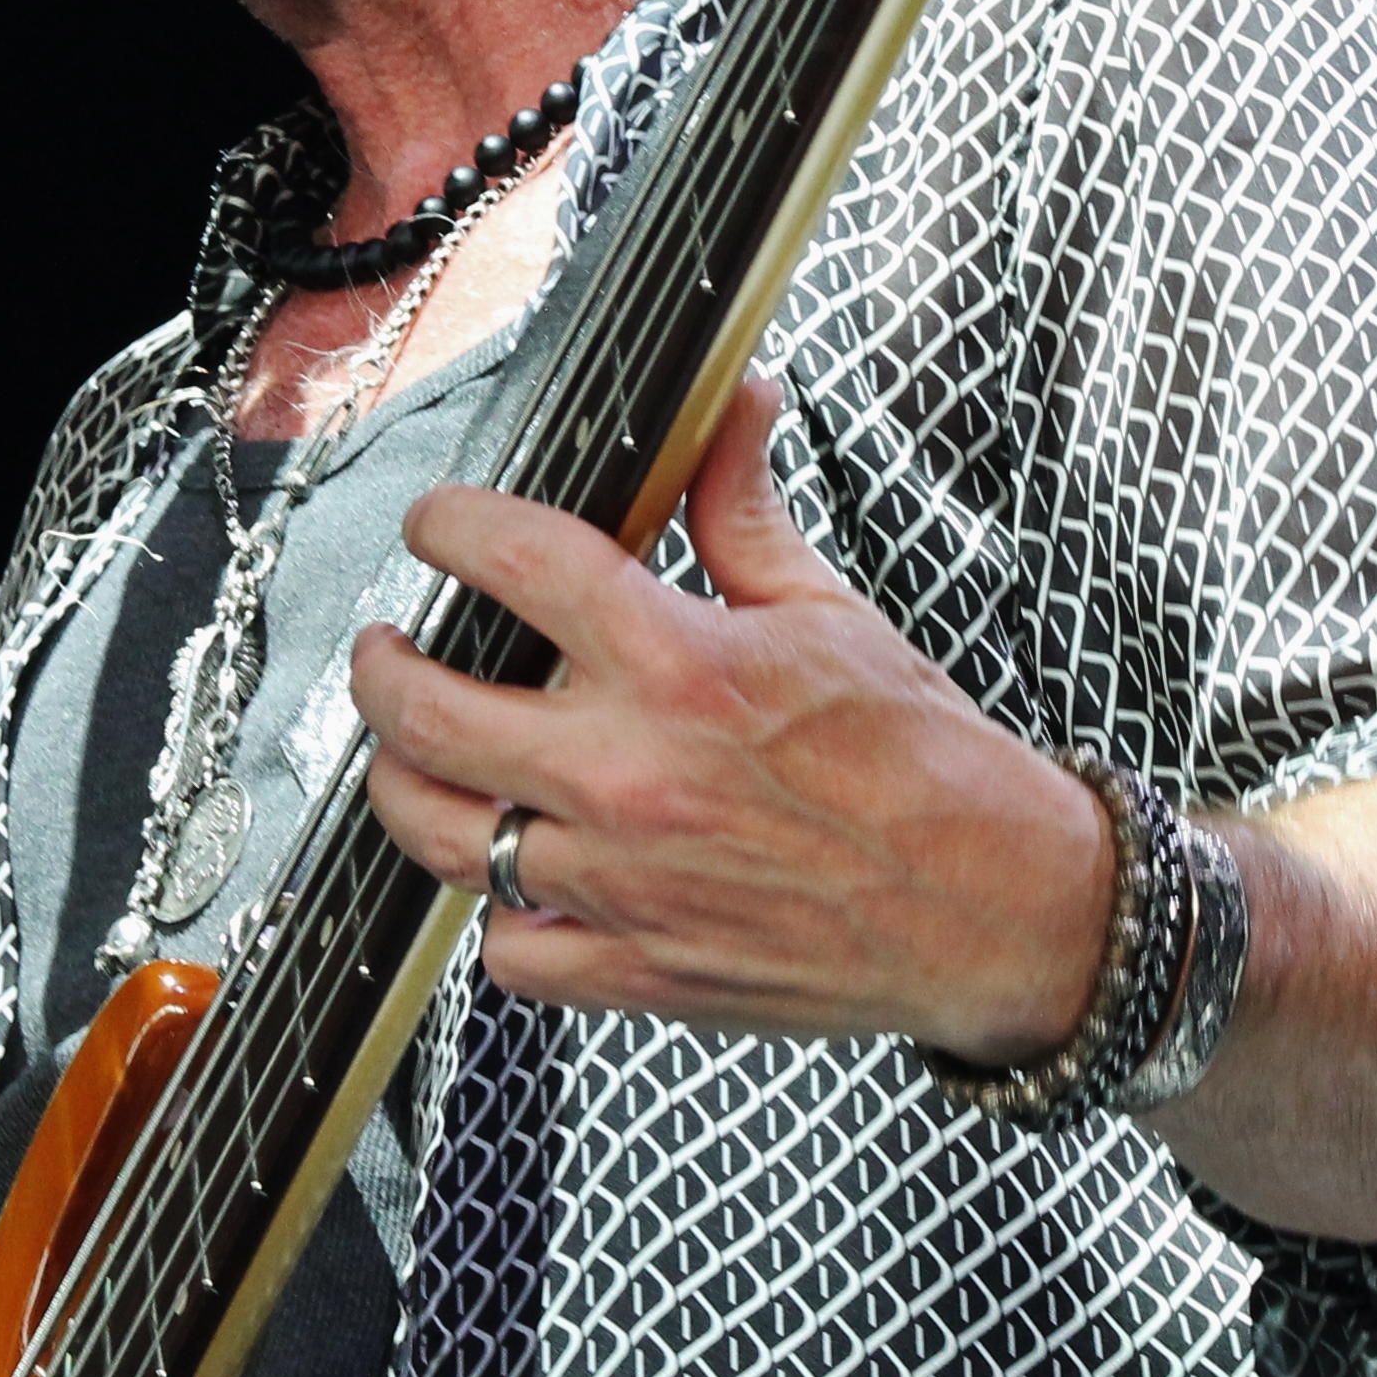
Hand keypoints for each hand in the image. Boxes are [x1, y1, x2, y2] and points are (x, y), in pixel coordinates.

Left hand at [350, 376, 1116, 1060]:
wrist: (997, 909)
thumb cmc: (924, 764)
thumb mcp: (830, 610)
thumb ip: (744, 507)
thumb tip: (736, 404)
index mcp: (680, 665)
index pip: (513, 560)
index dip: (448, 524)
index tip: (436, 523)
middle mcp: (631, 773)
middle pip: (424, 708)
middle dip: (379, 663)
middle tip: (385, 644)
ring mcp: (622, 882)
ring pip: (439, 832)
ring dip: (406, 782)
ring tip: (414, 751)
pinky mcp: (637, 972)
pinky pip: (506, 948)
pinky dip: (501, 910)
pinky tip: (519, 871)